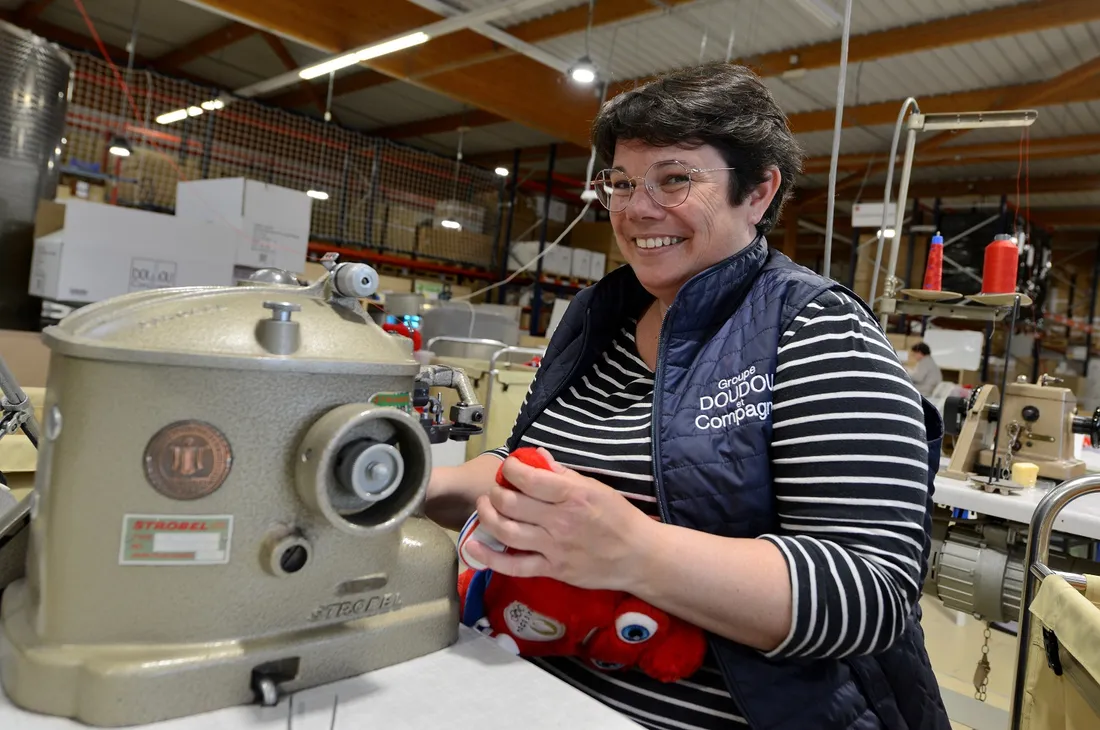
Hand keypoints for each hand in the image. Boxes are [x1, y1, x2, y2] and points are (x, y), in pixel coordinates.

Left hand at [464, 448, 656, 591]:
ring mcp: (554, 548)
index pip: (529, 478)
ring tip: (484, 507)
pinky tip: (473, 546)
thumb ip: (563, 474)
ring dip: (487, 517)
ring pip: (506, 532)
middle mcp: (559, 521)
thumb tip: (537, 457)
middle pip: (510, 504)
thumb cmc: (619, 517)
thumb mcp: (595, 488)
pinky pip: (514, 566)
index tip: (509, 468)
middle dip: (495, 493)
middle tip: (495, 490)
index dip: (510, 469)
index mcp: (572, 495)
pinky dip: (489, 557)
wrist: (638, 556)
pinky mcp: (552, 570)